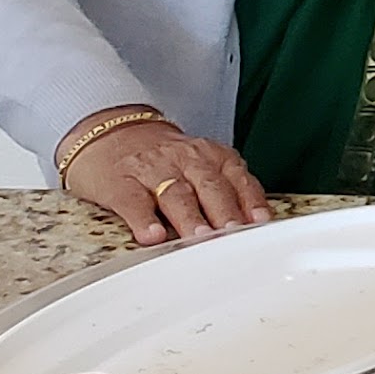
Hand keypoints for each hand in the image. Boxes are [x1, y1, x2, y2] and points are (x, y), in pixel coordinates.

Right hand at [57, 108, 270, 245]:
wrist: (114, 134)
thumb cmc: (167, 161)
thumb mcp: (203, 165)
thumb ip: (230, 190)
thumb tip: (258, 225)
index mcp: (211, 156)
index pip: (238, 179)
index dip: (250, 202)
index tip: (260, 224)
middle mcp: (185, 159)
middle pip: (210, 187)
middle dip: (224, 213)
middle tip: (232, 235)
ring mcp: (152, 170)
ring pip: (176, 195)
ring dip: (190, 218)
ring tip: (198, 239)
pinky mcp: (119, 184)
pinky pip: (133, 202)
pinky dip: (143, 219)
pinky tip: (151, 236)